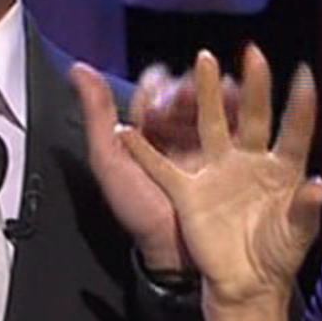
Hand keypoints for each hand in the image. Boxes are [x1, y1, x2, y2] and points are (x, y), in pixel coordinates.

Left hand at [73, 58, 239, 271]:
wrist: (175, 251)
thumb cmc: (139, 212)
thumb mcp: (111, 162)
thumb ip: (97, 116)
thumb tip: (80, 69)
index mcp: (146, 135)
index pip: (152, 96)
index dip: (157, 86)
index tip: (162, 85)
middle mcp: (175, 137)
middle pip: (186, 96)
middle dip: (191, 85)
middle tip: (192, 89)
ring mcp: (203, 147)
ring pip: (214, 106)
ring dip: (218, 91)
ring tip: (223, 88)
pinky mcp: (230, 159)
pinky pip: (237, 127)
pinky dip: (240, 110)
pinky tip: (241, 103)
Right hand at [115, 45, 321, 310]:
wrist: (247, 285)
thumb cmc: (278, 256)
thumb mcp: (297, 234)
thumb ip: (305, 208)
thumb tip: (321, 186)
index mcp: (283, 169)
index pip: (295, 130)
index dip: (301, 104)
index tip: (304, 73)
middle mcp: (250, 161)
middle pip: (253, 115)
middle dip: (254, 85)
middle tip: (253, 52)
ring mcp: (219, 172)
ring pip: (212, 124)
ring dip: (207, 94)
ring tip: (203, 59)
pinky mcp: (190, 191)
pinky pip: (163, 167)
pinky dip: (145, 151)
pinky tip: (128, 128)